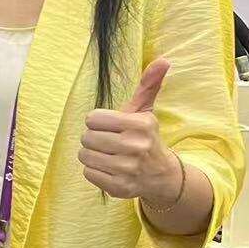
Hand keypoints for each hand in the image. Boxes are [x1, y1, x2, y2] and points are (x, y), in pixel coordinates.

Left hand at [79, 60, 179, 203]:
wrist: (161, 175)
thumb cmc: (145, 138)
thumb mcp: (145, 111)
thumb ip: (149, 85)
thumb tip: (164, 60)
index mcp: (140, 124)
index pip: (92, 119)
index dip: (98, 122)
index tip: (112, 127)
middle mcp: (135, 146)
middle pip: (86, 137)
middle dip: (94, 139)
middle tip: (110, 142)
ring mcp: (127, 169)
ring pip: (84, 156)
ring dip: (92, 155)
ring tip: (109, 155)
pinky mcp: (120, 187)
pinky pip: (88, 173)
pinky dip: (95, 171)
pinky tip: (110, 169)